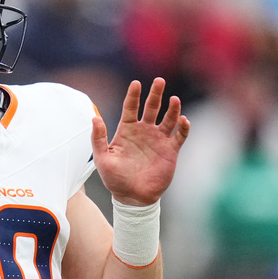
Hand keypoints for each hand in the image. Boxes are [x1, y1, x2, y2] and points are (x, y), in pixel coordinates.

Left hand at [90, 78, 189, 205]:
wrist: (133, 197)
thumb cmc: (115, 178)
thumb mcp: (102, 158)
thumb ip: (98, 138)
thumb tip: (94, 118)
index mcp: (127, 130)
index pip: (131, 107)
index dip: (133, 95)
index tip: (136, 83)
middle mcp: (144, 131)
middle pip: (151, 108)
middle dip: (156, 94)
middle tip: (159, 81)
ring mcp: (158, 140)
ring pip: (168, 119)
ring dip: (172, 109)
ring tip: (174, 100)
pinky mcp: (170, 151)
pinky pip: (179, 136)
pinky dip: (183, 128)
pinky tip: (183, 120)